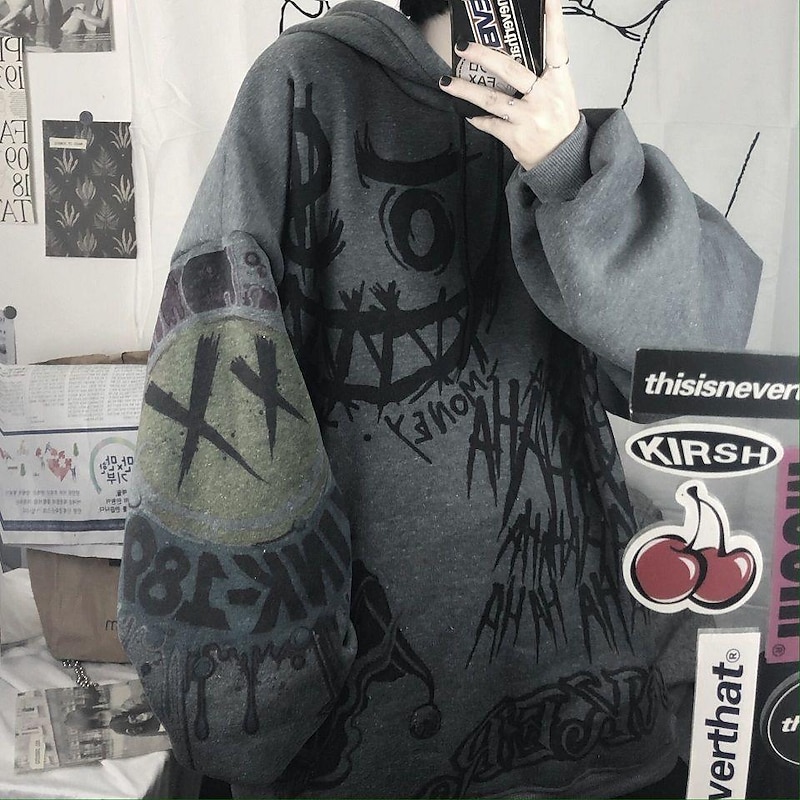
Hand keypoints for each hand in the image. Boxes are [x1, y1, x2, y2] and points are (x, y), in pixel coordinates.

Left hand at [438, 0, 579, 170]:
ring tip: (447, 81)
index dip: (552, 21)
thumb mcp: (562, 94)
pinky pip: (490, 124)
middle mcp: (544, 98)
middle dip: (483, 56)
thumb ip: (544, 75)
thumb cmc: (559, 123)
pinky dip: (477, 118)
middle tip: (463, 47)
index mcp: (559, 82)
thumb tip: (514, 55)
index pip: (556, 46)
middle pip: (511, 70)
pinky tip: (466, 112)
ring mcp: (528, 118)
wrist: (563, 159)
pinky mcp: (515, 137)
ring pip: (491, 99)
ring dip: (465, 90)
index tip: (547, 0)